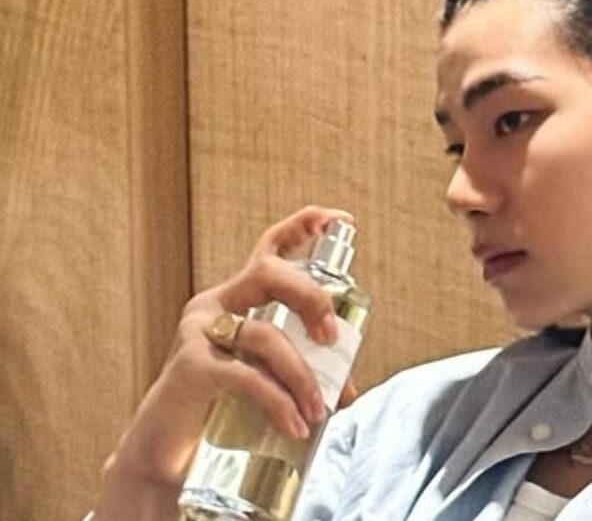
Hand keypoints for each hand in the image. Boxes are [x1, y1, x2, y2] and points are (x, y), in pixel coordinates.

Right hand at [99, 206, 357, 494]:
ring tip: (318, 411)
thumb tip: (349, 386)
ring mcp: (197, 334)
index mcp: (235, 298)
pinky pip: (247, 377)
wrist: (165, 451)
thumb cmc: (218, 407)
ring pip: (264, 336)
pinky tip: (295, 424)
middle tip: (333, 339)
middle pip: (269, 274)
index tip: (338, 219)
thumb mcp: (265, 378)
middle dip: (311, 298)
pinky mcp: (190, 368)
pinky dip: (278, 401)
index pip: (268, 249)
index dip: (302, 227)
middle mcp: (213, 305)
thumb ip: (301, 370)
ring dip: (301, 376)